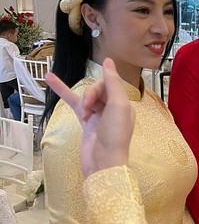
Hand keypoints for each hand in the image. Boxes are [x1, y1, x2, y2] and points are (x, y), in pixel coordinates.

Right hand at [45, 58, 134, 176]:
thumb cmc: (115, 136)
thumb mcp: (118, 105)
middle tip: (88, 111)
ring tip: (84, 114)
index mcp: (124, 104)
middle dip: (90, 96)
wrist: (103, 163)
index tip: (94, 101)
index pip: (108, 84)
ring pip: (85, 97)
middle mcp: (113, 108)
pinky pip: (74, 104)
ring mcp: (99, 115)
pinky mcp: (86, 123)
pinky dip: (63, 92)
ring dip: (82, 101)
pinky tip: (50, 79)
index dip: (98, 89)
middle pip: (97, 89)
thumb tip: (108, 61)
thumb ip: (113, 82)